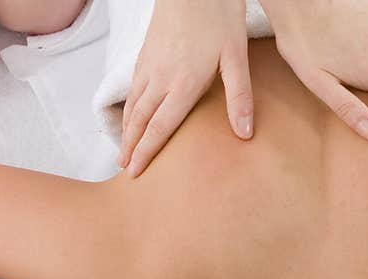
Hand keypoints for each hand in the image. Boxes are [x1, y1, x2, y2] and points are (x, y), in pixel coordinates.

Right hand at [119, 0, 252, 176]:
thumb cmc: (218, 16)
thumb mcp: (236, 57)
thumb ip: (239, 97)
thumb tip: (244, 134)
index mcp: (183, 84)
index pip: (159, 128)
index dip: (147, 152)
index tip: (136, 172)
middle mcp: (160, 78)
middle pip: (140, 121)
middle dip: (131, 147)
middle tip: (124, 169)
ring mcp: (150, 64)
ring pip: (133, 104)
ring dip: (127, 129)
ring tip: (123, 149)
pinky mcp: (146, 52)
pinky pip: (133, 88)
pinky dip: (128, 107)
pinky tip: (130, 114)